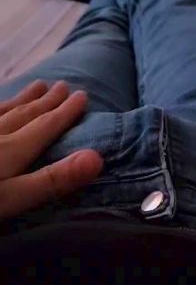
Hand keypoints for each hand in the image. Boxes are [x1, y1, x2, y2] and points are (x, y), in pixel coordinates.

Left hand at [0, 79, 103, 219]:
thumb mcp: (12, 198)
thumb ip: (52, 180)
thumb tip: (97, 157)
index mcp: (13, 150)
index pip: (46, 126)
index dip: (66, 112)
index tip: (83, 95)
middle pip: (26, 115)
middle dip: (47, 102)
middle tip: (63, 85)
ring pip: (3, 111)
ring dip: (22, 99)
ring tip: (37, 86)